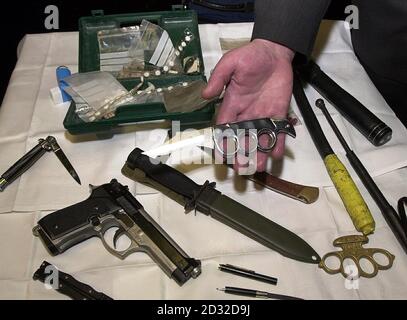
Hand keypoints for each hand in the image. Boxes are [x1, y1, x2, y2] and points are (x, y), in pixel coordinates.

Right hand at [202, 39, 294, 171]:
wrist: (274, 52)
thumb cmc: (250, 56)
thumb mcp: (230, 63)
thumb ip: (219, 78)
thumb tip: (206, 95)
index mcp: (232, 104)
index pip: (225, 127)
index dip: (223, 142)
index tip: (221, 156)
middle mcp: (246, 114)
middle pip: (242, 138)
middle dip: (241, 154)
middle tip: (240, 169)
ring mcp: (263, 115)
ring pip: (259, 139)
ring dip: (258, 154)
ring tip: (258, 167)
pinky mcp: (279, 113)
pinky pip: (278, 131)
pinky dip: (278, 143)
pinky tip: (276, 155)